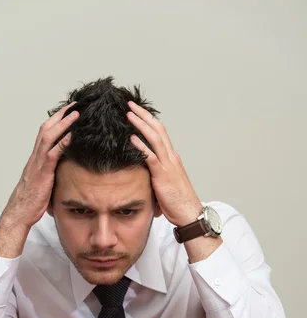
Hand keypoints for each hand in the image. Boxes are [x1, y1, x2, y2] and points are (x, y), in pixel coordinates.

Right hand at [1, 102, 79, 229]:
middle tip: (75, 105)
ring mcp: (38, 164)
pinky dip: (62, 143)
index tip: (68, 111)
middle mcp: (35, 157)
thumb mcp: (43, 183)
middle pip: (46, 129)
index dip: (56, 121)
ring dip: (63, 124)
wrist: (19, 213)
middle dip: (60, 115)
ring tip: (76, 114)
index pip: (45, 133)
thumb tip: (65, 169)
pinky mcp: (42, 174)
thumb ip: (51, 173)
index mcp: (35, 159)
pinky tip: (72, 136)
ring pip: (48, 137)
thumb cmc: (31, 201)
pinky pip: (52, 154)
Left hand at [127, 101, 202, 227]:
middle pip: (158, 129)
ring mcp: (168, 165)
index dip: (149, 120)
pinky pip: (151, 157)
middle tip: (131, 105)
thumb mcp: (165, 184)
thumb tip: (143, 174)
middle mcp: (171, 157)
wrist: (189, 213)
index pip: (161, 133)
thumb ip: (156, 174)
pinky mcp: (163, 175)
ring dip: (141, 125)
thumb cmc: (178, 202)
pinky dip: (141, 146)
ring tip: (129, 115)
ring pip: (154, 138)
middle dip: (144, 115)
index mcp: (172, 158)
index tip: (138, 112)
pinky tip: (131, 138)